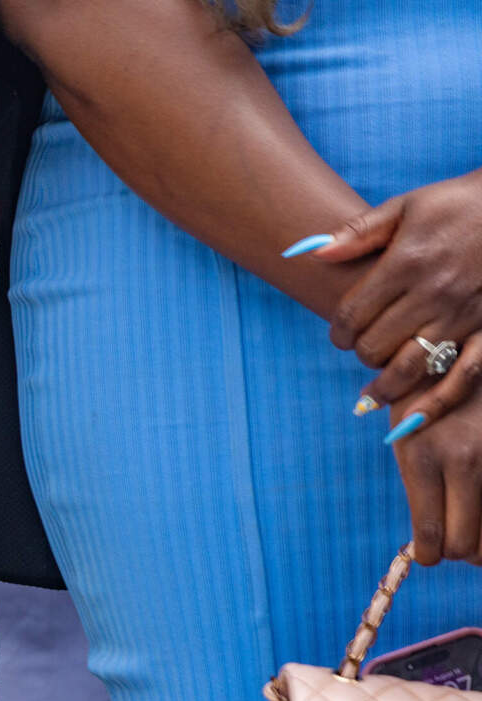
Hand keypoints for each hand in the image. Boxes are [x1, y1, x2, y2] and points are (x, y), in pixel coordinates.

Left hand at [299, 170, 481, 412]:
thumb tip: (313, 252)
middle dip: (360, 351)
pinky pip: (461, 377)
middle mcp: (434, 293)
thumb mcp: (408, 205)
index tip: (339, 333)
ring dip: (384, 384)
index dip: (337, 331)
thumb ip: (359, 232)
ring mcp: (464, 315)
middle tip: (363, 348)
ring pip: (408, 367)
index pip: (351, 315)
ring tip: (372, 391)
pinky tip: (409, 421)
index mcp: (407, 263)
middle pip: (374, 345)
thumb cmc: (461, 203)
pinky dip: (433, 404)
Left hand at [386, 372, 481, 565]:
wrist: (457, 350)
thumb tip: (430, 539)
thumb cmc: (424, 394)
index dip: (429, 554)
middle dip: (457, 550)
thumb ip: (419, 486)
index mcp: (423, 459)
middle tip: (451, 538)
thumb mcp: (406, 436)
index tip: (428, 552)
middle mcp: (464, 461)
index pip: (431, 537)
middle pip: (467, 546)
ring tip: (470, 519)